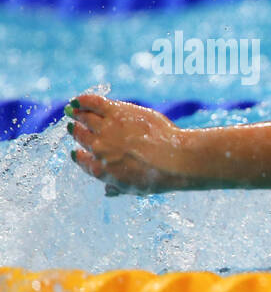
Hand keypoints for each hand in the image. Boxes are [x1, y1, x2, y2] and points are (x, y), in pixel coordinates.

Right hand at [66, 94, 194, 195]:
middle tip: (74, 126)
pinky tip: (78, 100)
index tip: (78, 151)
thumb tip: (107, 191)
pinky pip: (94, 103)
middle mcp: (99, 149)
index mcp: (101, 170)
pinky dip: (83, 101)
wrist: (175, 160)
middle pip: (81, 136)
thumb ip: (118, 187)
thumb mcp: (135, 188)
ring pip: (85, 118)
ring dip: (77, 114)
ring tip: (73, 111)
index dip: (79, 155)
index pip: (82, 160)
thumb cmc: (158, 176)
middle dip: (76, 132)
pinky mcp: (117, 113)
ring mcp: (106, 130)